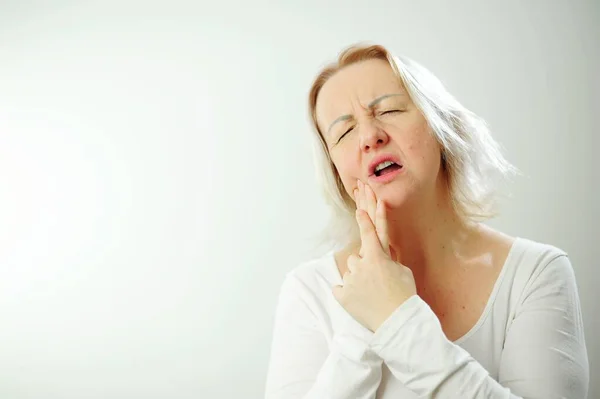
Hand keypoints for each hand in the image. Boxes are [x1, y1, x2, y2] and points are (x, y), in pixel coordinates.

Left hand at [334, 181, 416, 331]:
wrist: (398, 322)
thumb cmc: (404, 296)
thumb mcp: (403, 271)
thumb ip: (390, 258)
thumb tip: (385, 252)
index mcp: (377, 257)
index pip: (368, 233)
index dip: (364, 220)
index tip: (358, 209)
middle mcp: (361, 265)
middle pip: (356, 257)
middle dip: (364, 265)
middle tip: (377, 280)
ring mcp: (350, 280)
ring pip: (349, 272)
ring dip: (357, 279)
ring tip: (372, 293)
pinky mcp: (343, 295)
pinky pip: (339, 288)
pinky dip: (347, 293)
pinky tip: (360, 300)